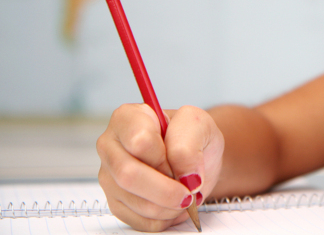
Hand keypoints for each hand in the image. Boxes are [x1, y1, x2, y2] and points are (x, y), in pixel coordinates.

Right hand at [97, 104, 223, 231]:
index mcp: (127, 118)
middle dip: (166, 190)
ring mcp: (110, 176)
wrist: (197, 156)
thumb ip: (189, 143)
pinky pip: (139, 220)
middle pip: (128, 175)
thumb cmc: (192, 136)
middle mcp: (111, 146)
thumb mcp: (199, 124)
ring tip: (185, 195)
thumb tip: (185, 175)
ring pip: (135, 201)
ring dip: (169, 205)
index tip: (182, 163)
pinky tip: (174, 204)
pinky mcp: (116, 202)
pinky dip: (165, 217)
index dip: (164, 157)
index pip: (138, 141)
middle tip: (189, 191)